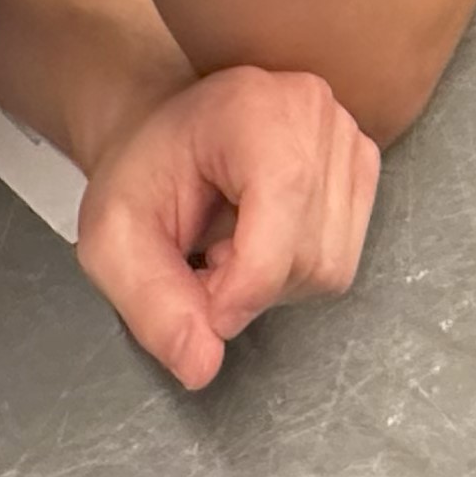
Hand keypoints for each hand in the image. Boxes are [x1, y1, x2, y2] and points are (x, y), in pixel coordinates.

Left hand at [73, 65, 379, 390]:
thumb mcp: (112, 241)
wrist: (162, 137)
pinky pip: (341, 258)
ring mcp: (346, 137)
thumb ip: (152, 305)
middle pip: (308, 255)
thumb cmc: (138, 177)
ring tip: (228, 250)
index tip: (198, 307)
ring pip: (331, 266)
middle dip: (248, 289)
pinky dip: (296, 272)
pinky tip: (260, 242)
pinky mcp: (363, 166)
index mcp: (253, 109)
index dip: (242, 289)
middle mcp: (314, 113)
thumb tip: (202, 367)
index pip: (280, 224)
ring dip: (272, 284)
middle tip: (202, 266)